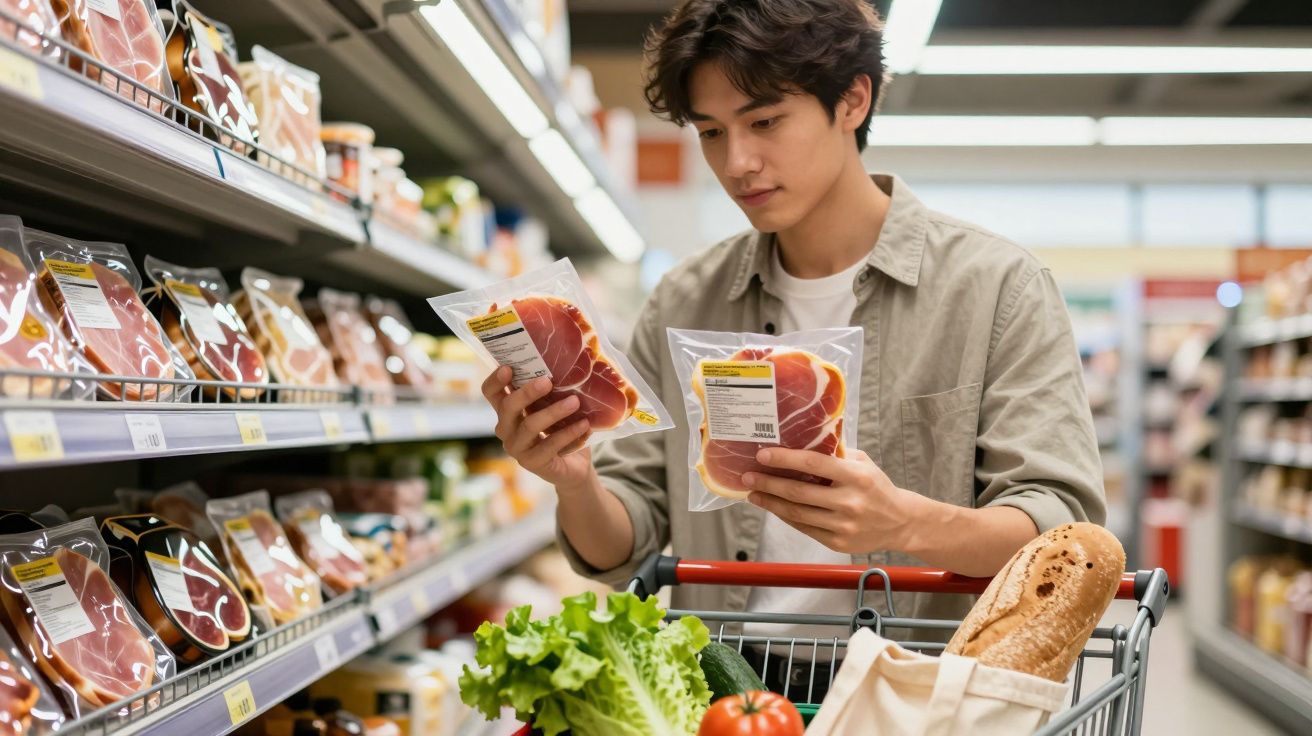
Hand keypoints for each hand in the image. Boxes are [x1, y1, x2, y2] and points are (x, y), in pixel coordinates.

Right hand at [481, 366, 593, 487]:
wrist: (573, 467)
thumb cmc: (560, 429)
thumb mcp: (553, 407)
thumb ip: (551, 391)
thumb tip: (567, 365)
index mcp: (507, 411)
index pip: (491, 392)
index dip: (495, 380)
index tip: (508, 367)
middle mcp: (506, 429)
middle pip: (508, 407)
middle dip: (527, 392)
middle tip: (548, 381)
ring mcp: (516, 448)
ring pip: (529, 425)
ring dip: (553, 412)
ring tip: (575, 401)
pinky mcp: (532, 463)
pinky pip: (549, 445)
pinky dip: (568, 433)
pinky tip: (584, 424)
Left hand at [743, 448, 917, 554]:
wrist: (901, 522)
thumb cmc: (877, 486)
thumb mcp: (863, 463)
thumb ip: (836, 453)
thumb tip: (802, 438)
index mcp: (856, 477)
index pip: (814, 464)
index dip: (785, 459)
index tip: (763, 455)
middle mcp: (849, 502)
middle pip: (799, 492)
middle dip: (769, 483)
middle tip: (747, 476)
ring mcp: (843, 525)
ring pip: (797, 514)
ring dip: (770, 503)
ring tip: (753, 493)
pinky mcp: (837, 543)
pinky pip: (804, 528)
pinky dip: (785, 517)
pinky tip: (773, 507)